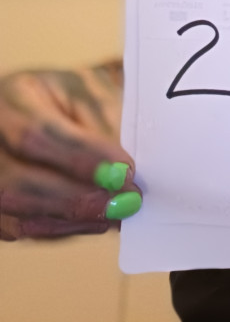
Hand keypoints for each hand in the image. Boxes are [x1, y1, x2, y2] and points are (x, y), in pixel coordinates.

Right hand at [0, 62, 140, 239]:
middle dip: (76, 198)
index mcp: (13, 99)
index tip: (124, 173)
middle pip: (17, 182)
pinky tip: (97, 221)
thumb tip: (120, 174)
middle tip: (126, 202)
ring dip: (72, 219)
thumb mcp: (94, 92)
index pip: (35, 134)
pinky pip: (21, 227)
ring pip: (16, 213)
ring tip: (116, 213)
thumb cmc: (79, 96)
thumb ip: (106, 125)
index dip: (80, 158)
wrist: (59, 105)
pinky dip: (63, 229)